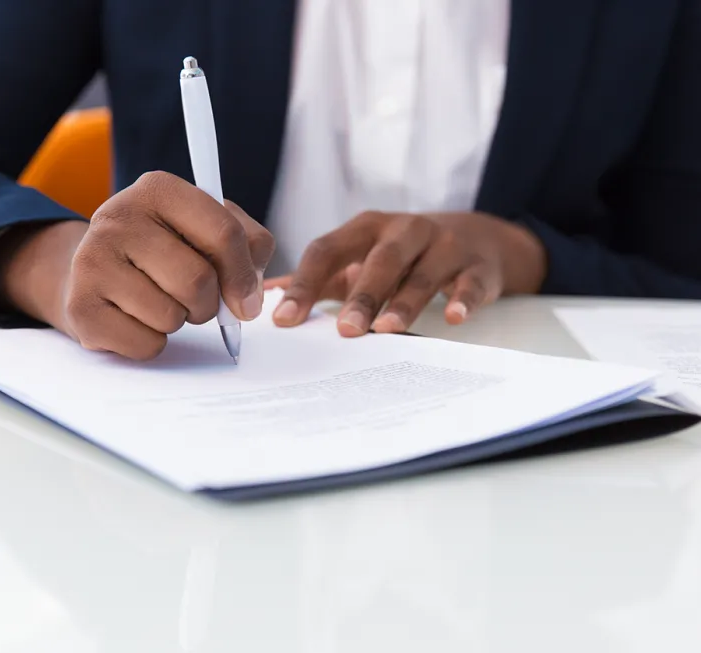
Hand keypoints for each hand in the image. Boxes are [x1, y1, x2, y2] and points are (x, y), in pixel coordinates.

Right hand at [0, 171, 273, 358]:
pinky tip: (137, 319)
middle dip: (208, 304)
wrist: (97, 271)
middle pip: (197, 280)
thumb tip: (248, 299)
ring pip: (170, 316)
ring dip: (178, 321)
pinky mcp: (80, 306)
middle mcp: (118, 217)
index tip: (245, 299)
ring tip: (160, 302)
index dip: (244, 275)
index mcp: (159, 189)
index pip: (224, 233)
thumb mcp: (209, 230)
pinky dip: (152, 343)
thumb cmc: (165, 250)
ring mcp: (92, 260)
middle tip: (195, 300)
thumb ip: (248, 249)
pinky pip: (146, 344)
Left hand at [266, 211, 546, 335]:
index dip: (305, 284)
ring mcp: (445, 245)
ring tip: (388, 330)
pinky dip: (464, 298)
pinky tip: (453, 318)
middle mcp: (405, 230)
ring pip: (424, 273)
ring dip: (405, 301)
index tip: (284, 320)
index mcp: (366, 228)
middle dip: (362, 295)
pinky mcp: (478, 266)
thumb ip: (319, 278)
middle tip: (345, 331)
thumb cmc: (402, 255)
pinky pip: (471, 282)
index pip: (327, 250)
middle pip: (380, 260)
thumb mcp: (360, 257)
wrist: (477, 237)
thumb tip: (265, 297)